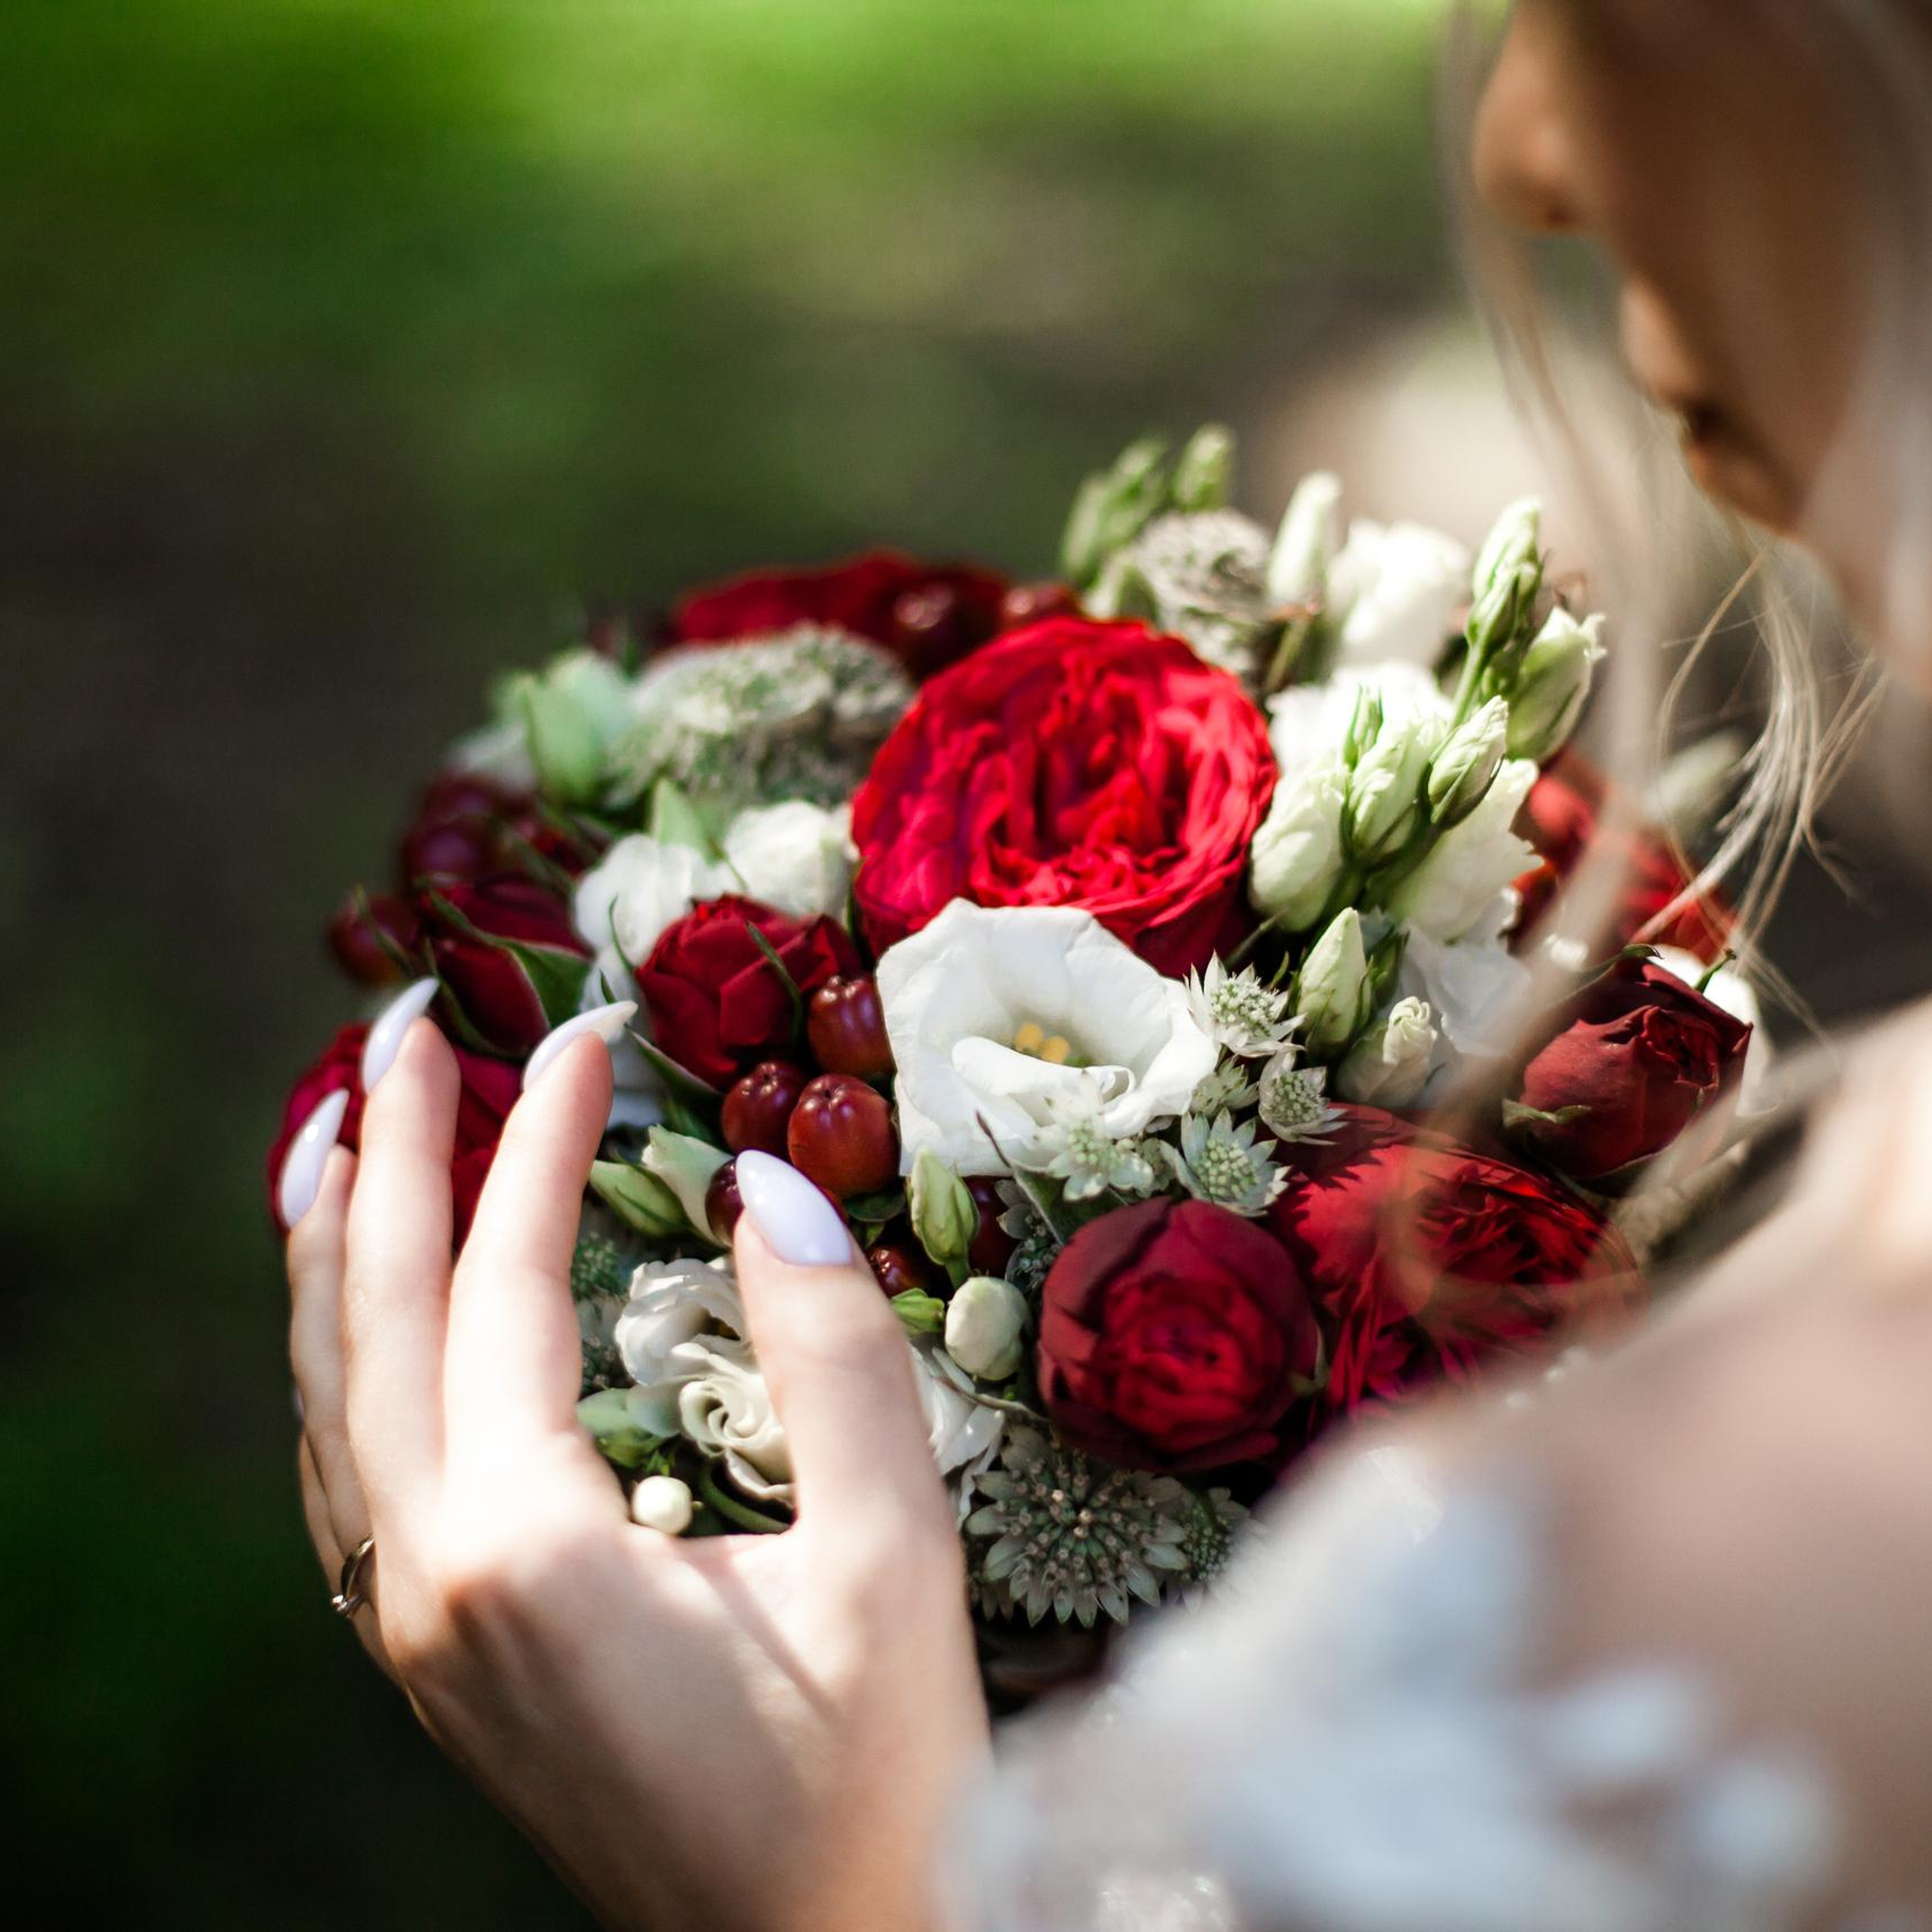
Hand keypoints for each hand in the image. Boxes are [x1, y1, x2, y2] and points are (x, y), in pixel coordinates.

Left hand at [287, 1019, 988, 1931]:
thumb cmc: (877, 1781)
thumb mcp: (889, 1555)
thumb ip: (832, 1356)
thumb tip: (772, 1181)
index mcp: (526, 1552)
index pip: (506, 1286)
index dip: (545, 1141)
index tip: (593, 1032)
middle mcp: (431, 1588)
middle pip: (368, 1323)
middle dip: (384, 1156)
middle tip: (413, 1023)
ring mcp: (415, 1636)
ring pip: (329, 1403)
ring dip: (334, 1253)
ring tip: (344, 1131)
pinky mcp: (439, 1665)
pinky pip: (345, 1477)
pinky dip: (340, 1362)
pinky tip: (363, 1320)